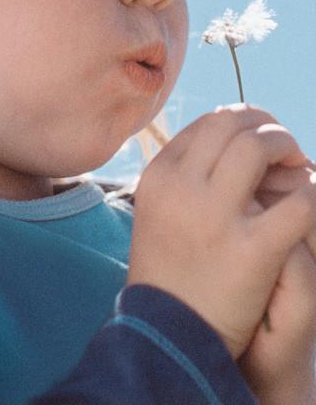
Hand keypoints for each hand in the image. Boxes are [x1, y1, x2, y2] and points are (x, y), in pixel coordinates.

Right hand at [127, 104, 315, 360]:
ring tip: (299, 165)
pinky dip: (312, 191)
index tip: (256, 136)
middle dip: (265, 124)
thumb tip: (228, 137)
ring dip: (286, 146)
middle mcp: (181, 187)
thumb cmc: (169, 270)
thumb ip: (184, 174)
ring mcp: (215, 216)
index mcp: (159, 176)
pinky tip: (311, 198)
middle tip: (283, 144)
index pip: (206, 123)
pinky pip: (299, 200)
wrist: (169, 336)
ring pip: (259, 147)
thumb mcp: (158, 210)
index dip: (239, 122)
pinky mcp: (253, 249)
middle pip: (230, 123)